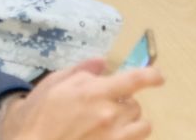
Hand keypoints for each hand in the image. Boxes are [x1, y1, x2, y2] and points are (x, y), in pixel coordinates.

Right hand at [0, 59, 162, 139]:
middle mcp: (109, 116)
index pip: (135, 79)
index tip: (158, 77)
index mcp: (95, 93)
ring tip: (114, 125)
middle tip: (107, 107)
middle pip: (135, 105)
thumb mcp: (55, 84)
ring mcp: (112, 138)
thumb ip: (82, 70)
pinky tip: (111, 136)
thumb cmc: (36, 115)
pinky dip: (127, 138)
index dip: (152, 76)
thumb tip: (102, 62)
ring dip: (131, 123)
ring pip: (140, 126)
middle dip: (125, 103)